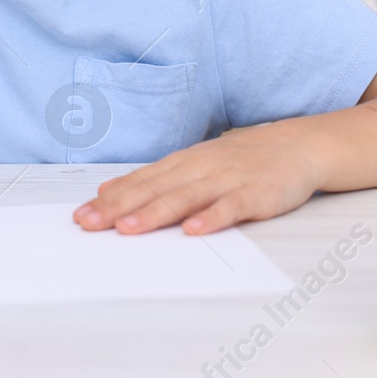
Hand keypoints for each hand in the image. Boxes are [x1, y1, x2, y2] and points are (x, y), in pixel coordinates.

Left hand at [73, 121, 324, 235]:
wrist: (296, 146)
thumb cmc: (238, 161)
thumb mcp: (190, 164)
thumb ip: (151, 179)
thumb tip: (106, 191)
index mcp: (181, 164)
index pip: (139, 183)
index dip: (109, 201)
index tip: (79, 216)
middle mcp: (198, 169)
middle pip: (154, 190)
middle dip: (119, 208)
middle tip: (89, 224)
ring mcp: (227, 180)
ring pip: (185, 197)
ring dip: (155, 213)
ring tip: (128, 229)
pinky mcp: (256, 194)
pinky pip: (231, 207)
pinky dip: (212, 218)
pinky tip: (193, 231)